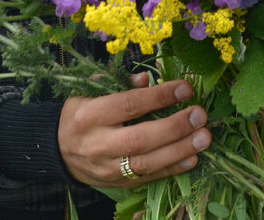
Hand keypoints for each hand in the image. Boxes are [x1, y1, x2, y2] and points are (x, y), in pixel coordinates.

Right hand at [58, 72, 210, 187]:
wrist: (58, 151)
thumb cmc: (81, 114)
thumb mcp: (91, 92)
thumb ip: (119, 84)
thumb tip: (147, 80)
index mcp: (89, 116)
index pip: (128, 106)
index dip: (158, 97)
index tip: (185, 89)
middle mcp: (98, 144)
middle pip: (139, 139)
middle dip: (174, 127)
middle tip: (199, 115)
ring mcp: (108, 168)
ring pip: (146, 163)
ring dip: (179, 151)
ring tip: (204, 138)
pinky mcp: (117, 184)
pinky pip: (148, 178)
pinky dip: (172, 169)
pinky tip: (193, 158)